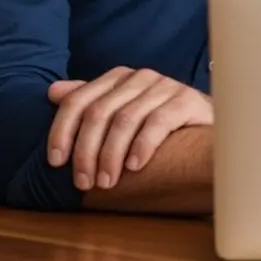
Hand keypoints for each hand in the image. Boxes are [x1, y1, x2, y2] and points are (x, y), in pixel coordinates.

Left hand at [47, 67, 213, 191]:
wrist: (207, 127)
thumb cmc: (159, 125)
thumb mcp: (121, 112)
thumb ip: (90, 101)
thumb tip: (53, 91)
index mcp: (119, 77)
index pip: (79, 100)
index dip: (61, 131)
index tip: (56, 163)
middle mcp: (141, 77)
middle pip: (99, 112)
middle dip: (86, 151)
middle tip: (85, 183)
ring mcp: (165, 86)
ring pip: (125, 119)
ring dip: (111, 155)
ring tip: (107, 183)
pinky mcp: (187, 99)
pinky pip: (158, 122)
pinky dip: (142, 146)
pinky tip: (135, 166)